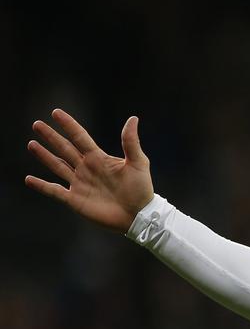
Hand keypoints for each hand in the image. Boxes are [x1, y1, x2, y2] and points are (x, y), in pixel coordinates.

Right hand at [25, 109, 154, 232]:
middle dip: (51, 137)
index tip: (56, 112)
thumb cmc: (141, 189)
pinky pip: (54, 191)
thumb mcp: (138, 163)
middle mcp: (86, 169)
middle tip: (37, 124)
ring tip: (31, 144)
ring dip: (44, 156)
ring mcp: (79, 184)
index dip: (69, 125)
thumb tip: (133, 118)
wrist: (139, 215)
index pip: (80, 137)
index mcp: (98, 158)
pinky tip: (29, 179)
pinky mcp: (75, 200)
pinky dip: (41, 186)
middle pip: (64, 149)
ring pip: (57, 166)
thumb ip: (131, 142)